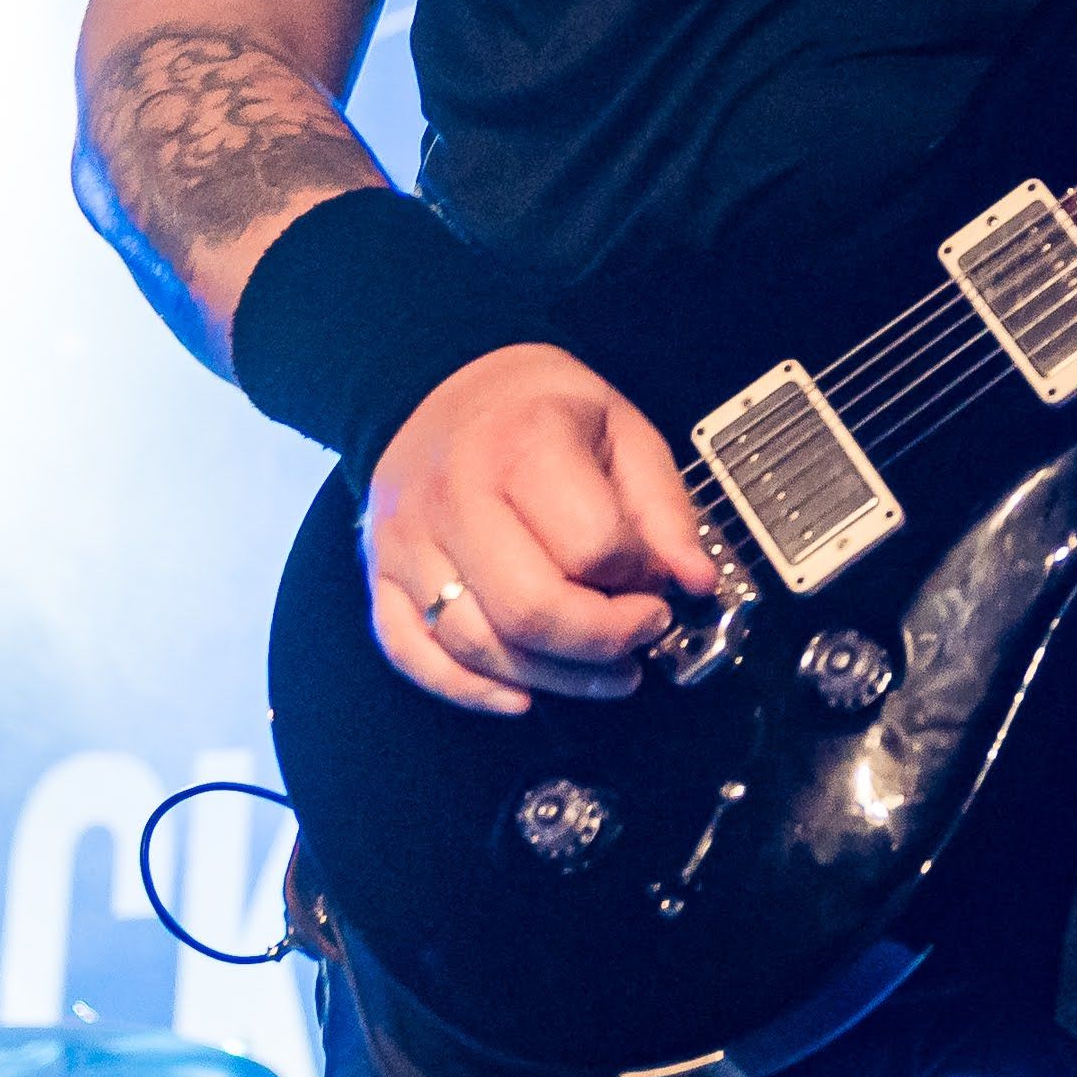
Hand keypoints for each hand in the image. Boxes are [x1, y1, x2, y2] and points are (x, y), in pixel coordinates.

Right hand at [360, 344, 718, 714]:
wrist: (442, 382)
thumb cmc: (539, 409)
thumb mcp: (623, 431)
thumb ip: (664, 509)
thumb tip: (695, 582)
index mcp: (524, 444)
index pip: (592, 547)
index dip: (642, 582)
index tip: (660, 583)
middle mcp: (455, 495)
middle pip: (531, 610)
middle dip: (601, 642)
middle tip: (640, 635)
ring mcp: (407, 539)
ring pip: (476, 644)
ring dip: (551, 678)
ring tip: (601, 672)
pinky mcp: (381, 572)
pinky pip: (413, 652)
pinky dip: (468, 688)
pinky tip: (520, 694)